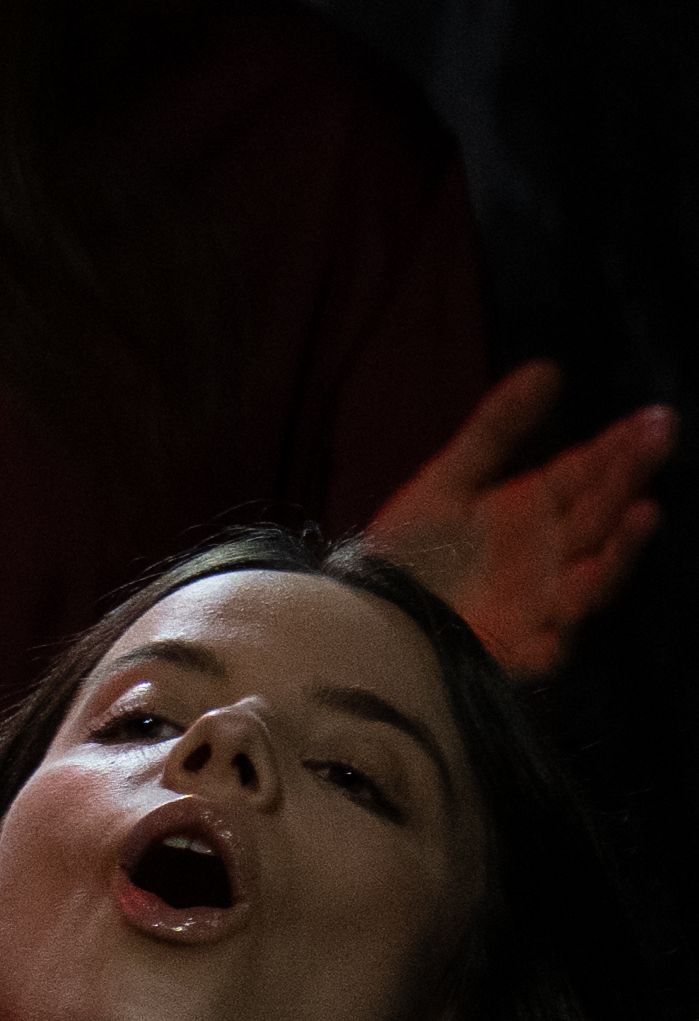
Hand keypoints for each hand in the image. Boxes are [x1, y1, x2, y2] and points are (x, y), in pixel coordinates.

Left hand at [365, 361, 670, 683]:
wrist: (361, 618)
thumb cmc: (407, 552)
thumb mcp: (448, 480)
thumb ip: (495, 428)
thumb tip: (549, 368)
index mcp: (532, 514)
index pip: (586, 475)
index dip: (618, 448)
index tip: (652, 417)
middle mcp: (548, 558)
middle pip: (597, 514)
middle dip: (629, 476)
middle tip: (660, 435)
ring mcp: (538, 606)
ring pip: (592, 578)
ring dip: (620, 549)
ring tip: (643, 511)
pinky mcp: (514, 652)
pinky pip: (544, 648)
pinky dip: (557, 635)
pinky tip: (567, 617)